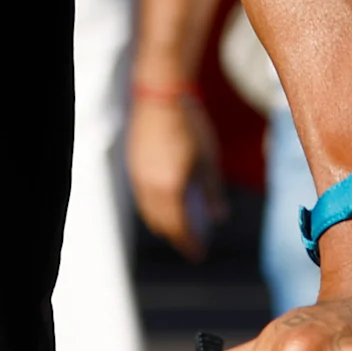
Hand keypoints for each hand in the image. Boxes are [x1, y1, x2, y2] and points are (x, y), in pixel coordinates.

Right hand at [129, 92, 223, 260]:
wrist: (161, 94)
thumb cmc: (190, 125)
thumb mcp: (207, 159)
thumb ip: (212, 191)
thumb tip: (219, 217)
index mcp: (169, 189)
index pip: (177, 227)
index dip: (188, 243)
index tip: (198, 255)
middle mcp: (148, 188)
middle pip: (160, 223)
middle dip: (175, 235)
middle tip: (190, 243)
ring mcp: (136, 176)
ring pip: (148, 211)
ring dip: (163, 222)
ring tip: (180, 225)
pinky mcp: (132, 165)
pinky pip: (142, 197)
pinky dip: (154, 206)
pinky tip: (167, 202)